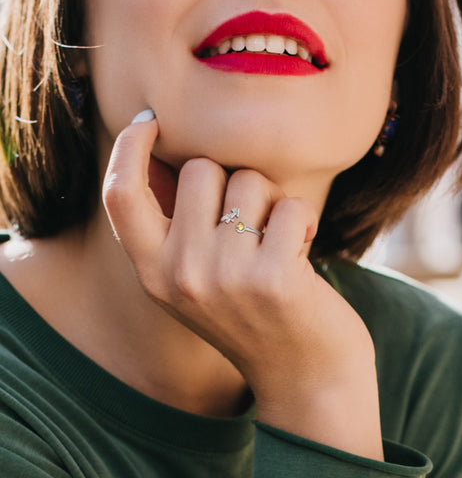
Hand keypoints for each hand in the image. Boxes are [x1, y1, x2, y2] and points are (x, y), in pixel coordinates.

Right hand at [103, 118, 383, 460]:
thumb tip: (172, 157)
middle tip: (252, 219)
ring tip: (278, 242)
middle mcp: (180, 275)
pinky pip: (290, 206)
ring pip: (249, 181)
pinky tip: (301, 251)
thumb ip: (177, 229)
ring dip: (272, 202)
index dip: (129, 148)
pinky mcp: (272, 279)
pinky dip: (303, 220)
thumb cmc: (253, 316)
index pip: (120, 195)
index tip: (150, 122)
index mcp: (153, 274)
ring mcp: (224, 278)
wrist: (303, 377)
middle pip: (201, 169)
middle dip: (235, 182)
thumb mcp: (196, 282)